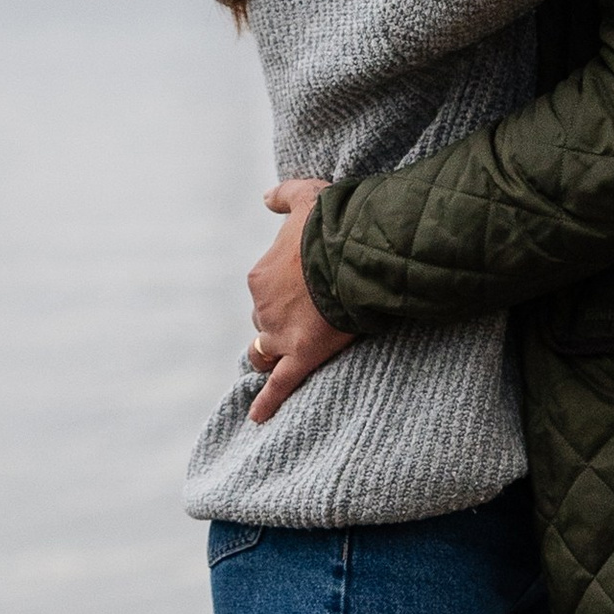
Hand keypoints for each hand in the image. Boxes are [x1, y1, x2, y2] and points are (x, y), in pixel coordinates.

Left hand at [245, 177, 351, 420]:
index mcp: (260, 276)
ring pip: (266, 350)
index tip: (307, 287)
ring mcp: (280, 334)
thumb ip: (283, 195)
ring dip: (272, 353)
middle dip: (281, 321)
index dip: (286, 290)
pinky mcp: (301, 356)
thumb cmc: (333, 223)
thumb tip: (265, 197)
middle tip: (309, 317)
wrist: (356, 252)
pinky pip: (279, 385)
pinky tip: (258, 418)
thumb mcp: (306, 195)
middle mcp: (262, 307)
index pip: (265, 290)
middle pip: (265, 321)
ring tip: (286, 357)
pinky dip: (266, 403)